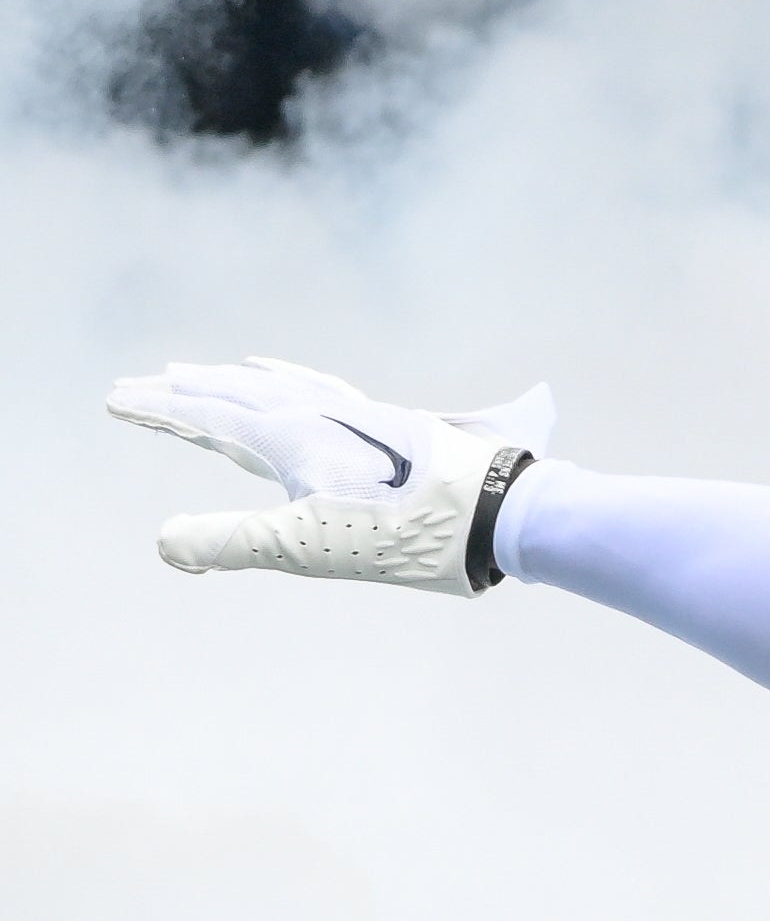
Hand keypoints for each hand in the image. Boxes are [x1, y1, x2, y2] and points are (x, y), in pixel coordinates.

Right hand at [106, 357, 553, 596]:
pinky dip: (291, 381)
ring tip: (205, 373)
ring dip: (235, 381)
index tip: (114, 398)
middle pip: (237, 394)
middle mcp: (321, 416)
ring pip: (280, 387)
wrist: (503, 514)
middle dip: (186, 391)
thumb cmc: (412, 536)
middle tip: (141, 383)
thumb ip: (234, 542)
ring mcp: (359, 418)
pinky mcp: (393, 428)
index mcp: (292, 436)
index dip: (160, 410)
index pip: (208, 416)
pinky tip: (298, 385)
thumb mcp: (311, 547)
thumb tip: (163, 544)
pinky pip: (323, 390)